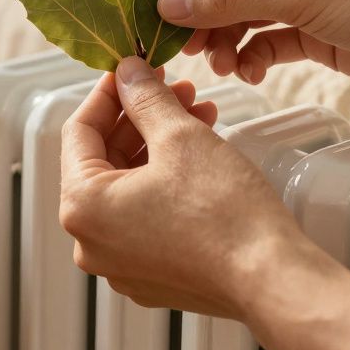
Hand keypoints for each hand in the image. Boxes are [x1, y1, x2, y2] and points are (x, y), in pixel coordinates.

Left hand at [59, 55, 338, 318]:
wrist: (271, 279)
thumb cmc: (226, 218)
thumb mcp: (180, 136)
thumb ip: (145, 98)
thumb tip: (128, 75)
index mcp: (83, 208)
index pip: (79, 132)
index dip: (109, 93)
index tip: (130, 71)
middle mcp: (91, 243)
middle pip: (104, 160)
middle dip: (141, 118)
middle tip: (172, 89)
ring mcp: (121, 264)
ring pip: (129, 186)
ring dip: (159, 145)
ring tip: (198, 115)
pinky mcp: (152, 275)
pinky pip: (146, 215)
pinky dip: (166, 182)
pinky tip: (199, 155)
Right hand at [158, 0, 349, 95]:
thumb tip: (170, 3)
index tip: (157, 5)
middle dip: (204, 15)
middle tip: (182, 47)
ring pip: (244, 15)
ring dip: (226, 41)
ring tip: (219, 66)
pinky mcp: (317, 31)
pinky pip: (268, 41)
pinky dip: (253, 56)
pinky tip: (249, 72)